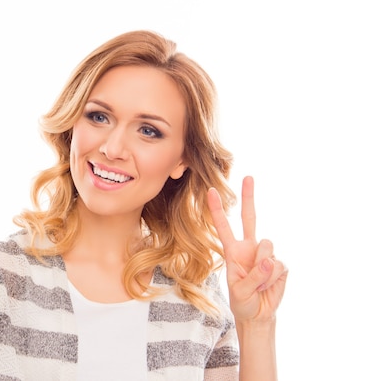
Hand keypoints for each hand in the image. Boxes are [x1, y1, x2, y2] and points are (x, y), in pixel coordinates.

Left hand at [207, 176, 286, 323]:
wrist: (258, 314)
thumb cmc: (243, 301)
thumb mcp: (240, 291)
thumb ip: (252, 275)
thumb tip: (269, 259)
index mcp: (233, 251)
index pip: (223, 226)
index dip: (217, 210)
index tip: (211, 191)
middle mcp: (249, 247)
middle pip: (250, 218)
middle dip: (249, 197)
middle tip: (248, 177)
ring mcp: (265, 254)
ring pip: (266, 247)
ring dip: (262, 269)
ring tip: (258, 284)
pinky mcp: (280, 264)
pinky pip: (277, 265)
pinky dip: (272, 279)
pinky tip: (269, 286)